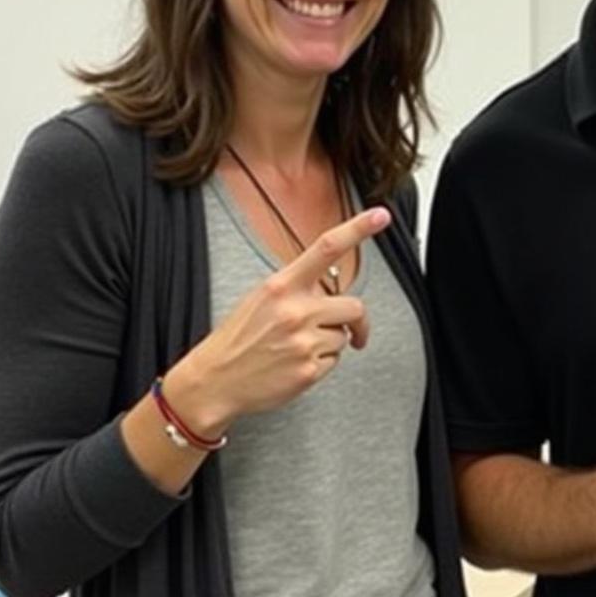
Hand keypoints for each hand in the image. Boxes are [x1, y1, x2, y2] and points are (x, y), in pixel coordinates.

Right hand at [167, 207, 390, 433]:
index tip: (381, 215)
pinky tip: (294, 365)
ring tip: (297, 348)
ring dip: (330, 342)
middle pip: (354, 306)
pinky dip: (321, 364)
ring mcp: (303, 342)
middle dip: (355, 320)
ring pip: (344, 337)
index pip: (326, 248)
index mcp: (282, 285)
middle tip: (351, 330)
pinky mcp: (308, 371)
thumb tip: (331, 288)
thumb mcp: (261, 298)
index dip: (358, 229)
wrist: (214, 381)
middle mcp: (295, 311)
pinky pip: (334, 362)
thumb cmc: (239, 337)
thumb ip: (297, 288)